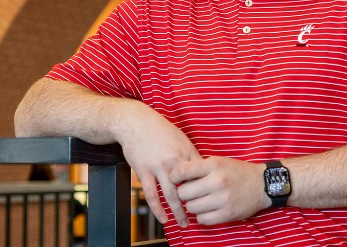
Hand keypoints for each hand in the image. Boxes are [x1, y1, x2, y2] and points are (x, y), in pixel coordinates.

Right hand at [113, 102, 200, 227]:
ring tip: (184, 224)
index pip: (201, 175)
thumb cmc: (159, 129)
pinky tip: (163, 218)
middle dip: (196, 205)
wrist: (135, 122)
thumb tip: (202, 168)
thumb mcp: (180, 138)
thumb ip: (191, 154)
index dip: (207, 189)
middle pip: (189, 188)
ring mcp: (158, 167)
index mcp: (186, 152)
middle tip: (201, 217)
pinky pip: (152, 194)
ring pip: (171, 195)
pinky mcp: (144, 172)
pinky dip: (158, 209)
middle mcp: (175, 161)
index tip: (211, 199)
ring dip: (178, 212)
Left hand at [170, 157, 268, 224]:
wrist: (262, 184)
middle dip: (185, 194)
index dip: (174, 177)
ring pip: (191, 208)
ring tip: (201, 201)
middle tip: (192, 193)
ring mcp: (222, 199)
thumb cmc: (237, 172)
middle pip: (184, 193)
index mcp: (214, 165)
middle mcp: (217, 182)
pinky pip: (202, 220)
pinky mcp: (227, 214)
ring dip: (193, 206)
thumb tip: (176, 177)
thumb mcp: (218, 161)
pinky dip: (202, 216)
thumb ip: (198, 168)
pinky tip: (208, 210)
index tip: (176, 180)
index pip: (182, 171)